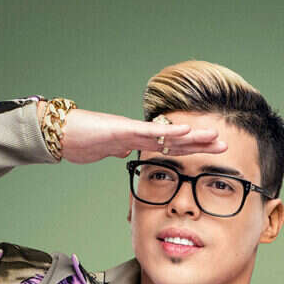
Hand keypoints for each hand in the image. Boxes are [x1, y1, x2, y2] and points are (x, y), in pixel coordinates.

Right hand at [36, 101, 226, 163]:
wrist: (59, 133)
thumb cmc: (79, 140)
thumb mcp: (105, 150)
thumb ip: (118, 149)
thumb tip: (128, 152)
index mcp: (136, 140)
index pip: (169, 146)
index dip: (191, 149)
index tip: (210, 152)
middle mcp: (138, 133)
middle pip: (175, 140)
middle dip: (200, 143)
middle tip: (224, 144)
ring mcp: (131, 130)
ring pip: (168, 134)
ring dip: (192, 137)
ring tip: (213, 136)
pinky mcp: (122, 130)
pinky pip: (149, 133)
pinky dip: (168, 133)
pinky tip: (185, 133)